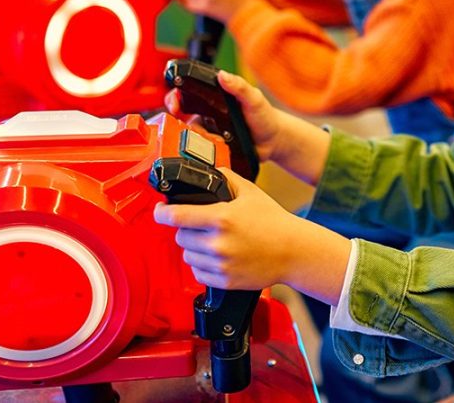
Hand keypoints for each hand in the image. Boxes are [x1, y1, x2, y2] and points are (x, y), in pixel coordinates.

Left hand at [153, 170, 349, 302]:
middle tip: (202, 226)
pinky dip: (203, 266)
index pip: (176, 217)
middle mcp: (217, 243)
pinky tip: (218, 257)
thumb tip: (209, 172)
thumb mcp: (250, 192)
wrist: (294, 251)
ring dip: (194, 248)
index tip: (160, 211)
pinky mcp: (224, 281)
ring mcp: (220, 264)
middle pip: (180, 236)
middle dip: (187, 229)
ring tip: (212, 242)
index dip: (161, 213)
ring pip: (187, 256)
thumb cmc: (274, 221)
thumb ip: (226, 178)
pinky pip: (198, 274)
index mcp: (221, 218)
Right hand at [165, 70, 283, 163]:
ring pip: (189, 136)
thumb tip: (222, 75)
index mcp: (213, 97)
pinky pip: (200, 152)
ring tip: (215, 138)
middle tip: (185, 125)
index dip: (175, 97)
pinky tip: (218, 149)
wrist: (274, 141)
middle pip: (180, 116)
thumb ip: (239, 86)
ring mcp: (208, 132)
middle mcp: (207, 114)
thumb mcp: (254, 98)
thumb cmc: (264, 116)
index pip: (186, 93)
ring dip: (197, 138)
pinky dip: (204, 152)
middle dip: (176, 121)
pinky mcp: (212, 148)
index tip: (175, 103)